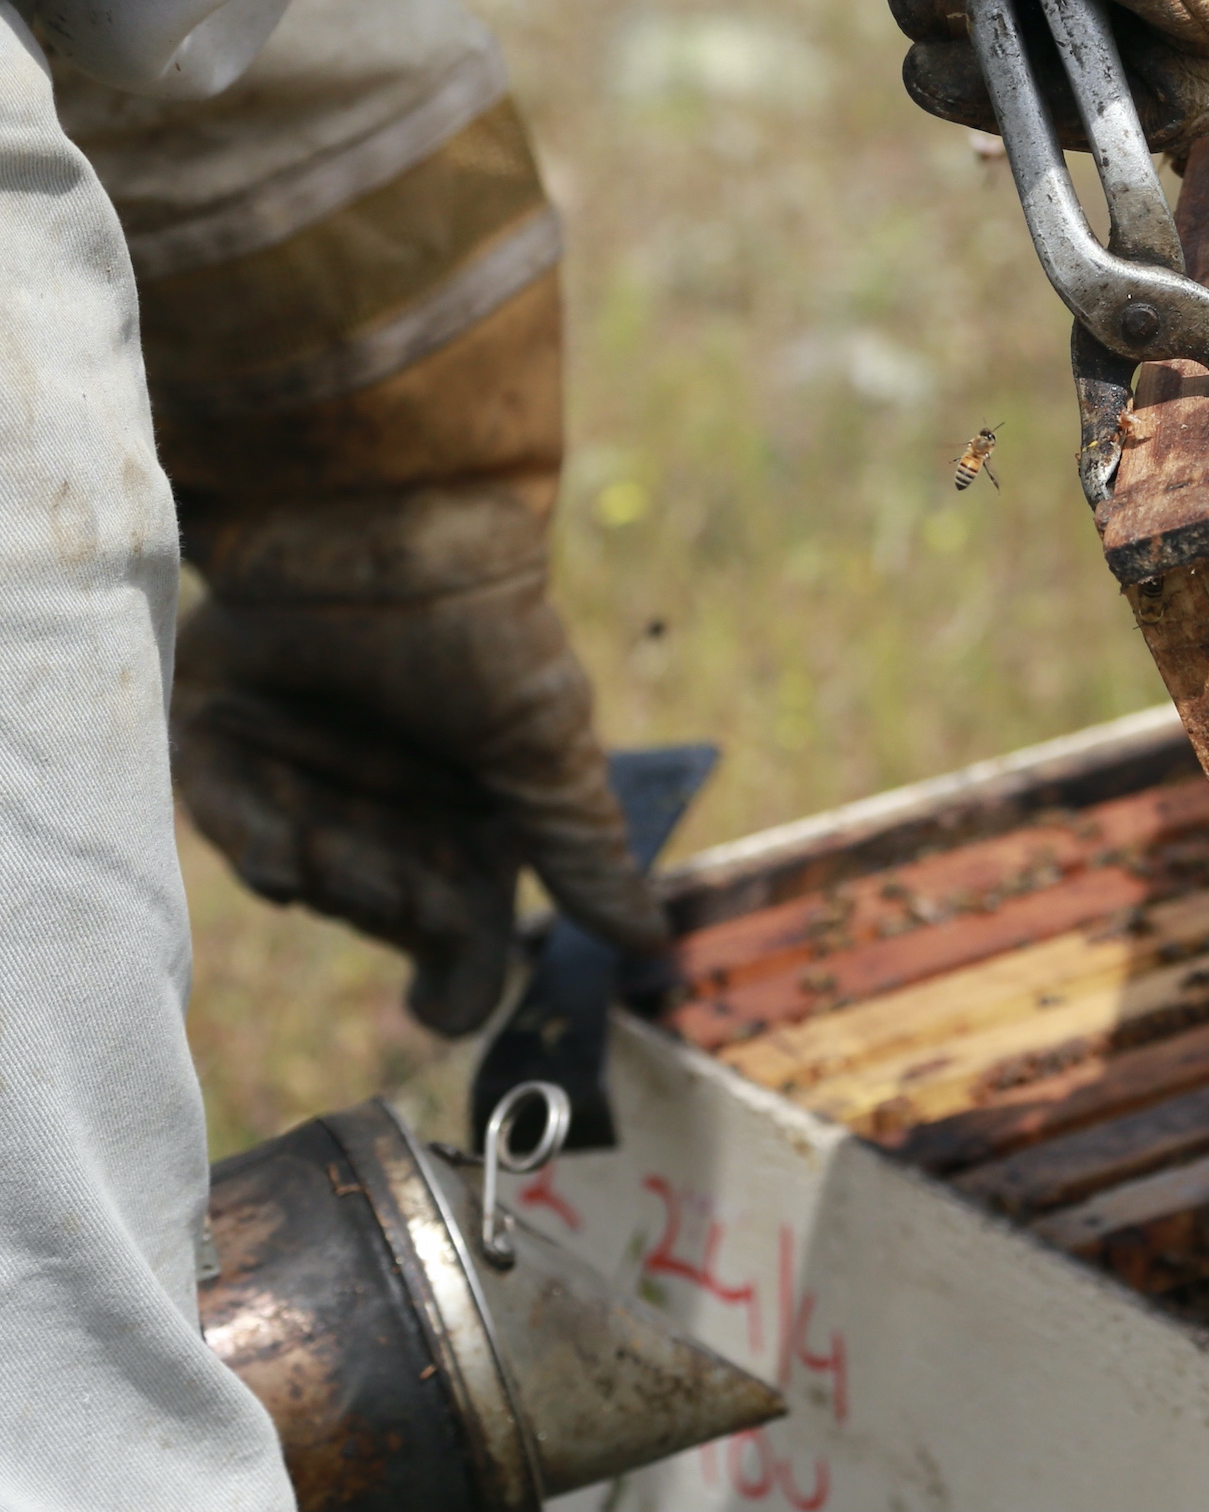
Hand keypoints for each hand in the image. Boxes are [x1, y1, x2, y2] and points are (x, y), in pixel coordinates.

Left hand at [172, 492, 665, 1036]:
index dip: (454, 980)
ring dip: (323, 881)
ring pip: (303, 882)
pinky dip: (254, 841)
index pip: (461, 942)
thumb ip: (581, 850)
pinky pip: (228, 823)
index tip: (440, 1006)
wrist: (382, 531)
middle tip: (406, 886)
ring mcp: (309, 778)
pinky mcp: (229, 742)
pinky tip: (285, 845)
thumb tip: (652, 940)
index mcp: (474, 824)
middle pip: (380, 919)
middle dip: (386, 910)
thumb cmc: (485, 636)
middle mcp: (393, 810)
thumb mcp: (545, 747)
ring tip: (335, 855)